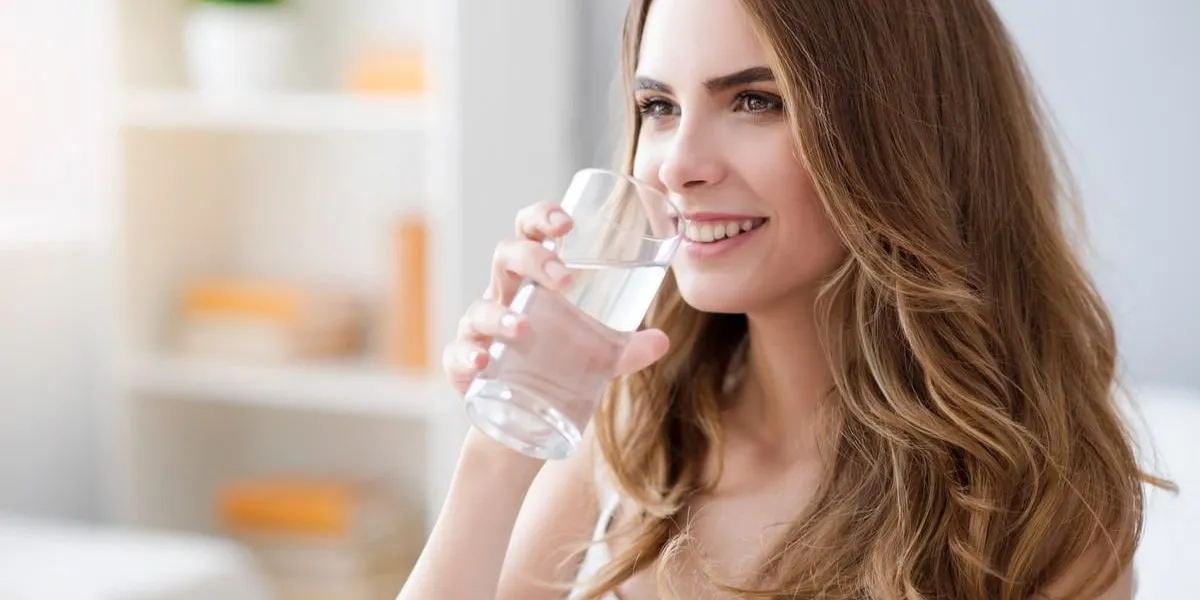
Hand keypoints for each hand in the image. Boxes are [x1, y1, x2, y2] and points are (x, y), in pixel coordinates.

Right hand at [441, 201, 671, 395]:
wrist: (521, 420)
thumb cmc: (556, 366)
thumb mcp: (596, 356)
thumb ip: (626, 348)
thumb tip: (661, 341)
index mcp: (532, 280)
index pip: (530, 233)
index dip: (542, 218)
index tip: (567, 223)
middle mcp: (503, 296)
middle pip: (505, 256)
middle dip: (532, 258)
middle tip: (566, 279)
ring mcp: (479, 330)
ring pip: (480, 308)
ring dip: (500, 313)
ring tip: (523, 328)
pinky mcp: (464, 366)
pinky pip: (457, 354)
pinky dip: (467, 354)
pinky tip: (483, 360)